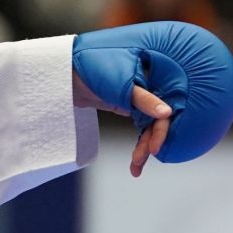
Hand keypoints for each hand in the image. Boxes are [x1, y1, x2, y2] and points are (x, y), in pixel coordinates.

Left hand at [72, 21, 232, 165]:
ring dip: (144, 147)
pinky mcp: (129, 106)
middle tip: (141, 159)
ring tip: (136, 166)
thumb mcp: (121, 84)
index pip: (167, 107)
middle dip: (152, 142)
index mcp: (156, 76)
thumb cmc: (94, 66)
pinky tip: (136, 161)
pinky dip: (139, 143)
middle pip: (160, 120)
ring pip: (150, 127)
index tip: (155, 148)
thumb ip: (145, 99)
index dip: (162, 129)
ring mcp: (141, 98)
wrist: (65, 69)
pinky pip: (141, 127)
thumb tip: (167, 113)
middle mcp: (153, 87)